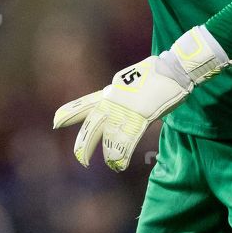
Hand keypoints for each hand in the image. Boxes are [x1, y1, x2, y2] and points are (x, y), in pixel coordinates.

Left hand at [53, 26, 231, 169]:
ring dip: (105, 153)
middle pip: (91, 124)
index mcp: (113, 90)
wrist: (176, 66)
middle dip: (83, 143)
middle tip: (79, 158)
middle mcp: (114, 99)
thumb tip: (128, 98)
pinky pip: (126, 141)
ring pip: (106, 135)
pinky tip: (119, 166)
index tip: (55, 121)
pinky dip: (120, 155)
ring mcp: (126, 108)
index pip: (86, 103)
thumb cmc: (162, 71)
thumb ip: (128, 92)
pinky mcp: (140, 116)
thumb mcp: (136, 79)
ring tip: (105, 165)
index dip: (69, 113)